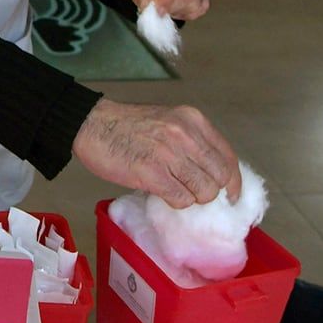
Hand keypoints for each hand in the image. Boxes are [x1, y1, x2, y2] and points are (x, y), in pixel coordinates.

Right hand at [73, 99, 241, 206]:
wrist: (90, 123)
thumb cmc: (126, 124)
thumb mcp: (167, 120)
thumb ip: (191, 140)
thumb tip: (211, 172)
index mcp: (192, 120)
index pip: (228, 157)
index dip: (232, 181)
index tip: (229, 194)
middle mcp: (186, 135)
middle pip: (220, 178)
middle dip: (211, 191)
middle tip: (195, 194)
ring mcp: (169, 155)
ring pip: (204, 192)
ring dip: (191, 197)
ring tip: (173, 189)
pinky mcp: (152, 174)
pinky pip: (181, 200)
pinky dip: (175, 202)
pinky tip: (161, 192)